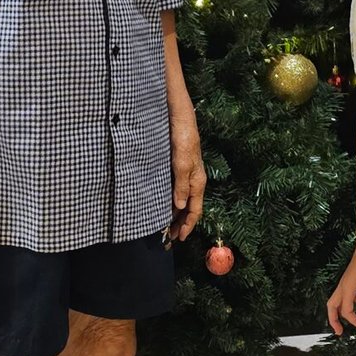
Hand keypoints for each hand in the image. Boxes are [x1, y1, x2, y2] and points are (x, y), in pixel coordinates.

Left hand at [169, 103, 205, 241]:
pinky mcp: (175, 168)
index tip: (178, 239)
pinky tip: (159, 205)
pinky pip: (173, 191)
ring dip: (172, 215)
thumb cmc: (183, 137)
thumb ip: (181, 184)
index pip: (195, 210)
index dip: (187, 226)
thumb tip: (180, 207)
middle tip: (166, 239)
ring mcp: (183, 174)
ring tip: (162, 227)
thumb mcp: (182, 162)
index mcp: (197, 181)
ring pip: (180, 201)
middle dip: (179, 224)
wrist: (178, 116)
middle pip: (187, 208)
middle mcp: (192, 180)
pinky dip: (168, 202)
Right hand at [327, 246, 355, 332]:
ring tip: (355, 318)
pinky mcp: (350, 280)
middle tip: (339, 332)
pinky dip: (353, 299)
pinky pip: (348, 294)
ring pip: (339, 301)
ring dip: (344, 310)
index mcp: (346, 290)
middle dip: (333, 320)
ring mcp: (345, 283)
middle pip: (332, 307)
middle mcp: (342, 288)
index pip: (347, 312)